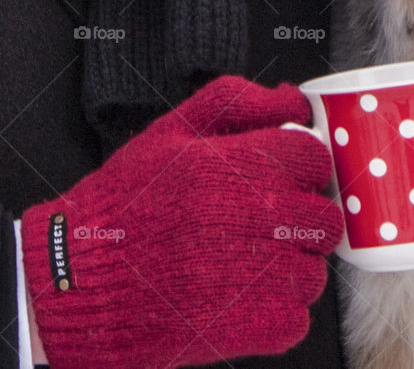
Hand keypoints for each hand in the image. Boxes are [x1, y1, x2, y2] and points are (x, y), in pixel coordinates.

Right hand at [21, 76, 342, 367]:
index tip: (275, 182)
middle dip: (299, 221)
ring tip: (238, 266)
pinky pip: (298, 316)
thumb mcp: (172, 132)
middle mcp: (262, 218)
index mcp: (245, 167)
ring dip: (287, 269)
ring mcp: (266, 276)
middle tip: (257, 228)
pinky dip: (274, 313)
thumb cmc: (124, 206)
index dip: (297, 170)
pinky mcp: (262, 325)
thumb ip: (239, 103)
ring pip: (315, 269)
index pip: (316, 159)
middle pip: (326, 217)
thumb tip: (293, 99)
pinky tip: (234, 299)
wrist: (76, 282)